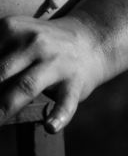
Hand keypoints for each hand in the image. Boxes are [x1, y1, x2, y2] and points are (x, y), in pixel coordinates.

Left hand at [0, 13, 107, 131]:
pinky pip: (66, 101)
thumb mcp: (14, 39)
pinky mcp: (76, 82)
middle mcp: (35, 42)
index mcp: (12, 29)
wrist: (91, 39)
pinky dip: (59, 115)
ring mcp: (57, 62)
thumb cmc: (40, 46)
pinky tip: (50, 126)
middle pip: (0, 73)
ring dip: (4, 109)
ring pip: (25, 86)